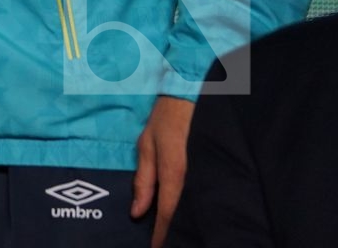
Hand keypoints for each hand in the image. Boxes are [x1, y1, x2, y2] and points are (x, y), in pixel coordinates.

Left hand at [132, 94, 194, 247]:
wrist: (187, 104)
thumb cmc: (163, 125)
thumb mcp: (145, 148)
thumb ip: (143, 181)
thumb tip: (136, 212)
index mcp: (173, 174)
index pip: (167, 212)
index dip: (160, 233)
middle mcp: (188, 180)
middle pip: (179, 215)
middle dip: (170, 232)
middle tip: (160, 244)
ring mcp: (198, 178)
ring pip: (186, 208)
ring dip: (177, 222)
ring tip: (168, 235)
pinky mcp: (201, 175)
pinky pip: (190, 197)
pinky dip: (183, 210)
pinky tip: (177, 217)